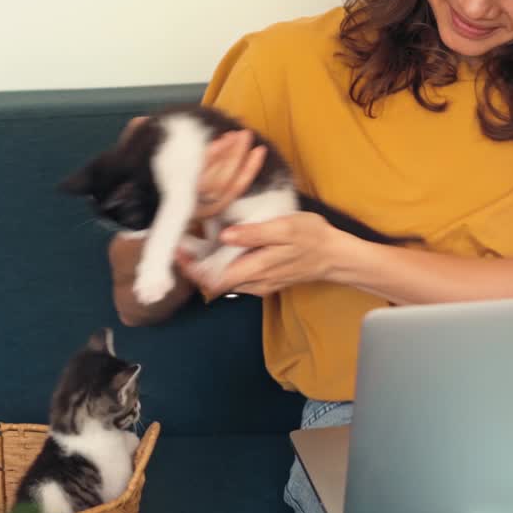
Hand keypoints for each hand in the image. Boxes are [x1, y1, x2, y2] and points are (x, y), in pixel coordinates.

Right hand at [117, 117, 265, 220]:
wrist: (137, 212)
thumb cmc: (135, 181)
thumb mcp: (129, 159)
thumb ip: (133, 139)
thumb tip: (140, 123)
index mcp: (168, 197)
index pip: (195, 181)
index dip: (211, 161)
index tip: (221, 140)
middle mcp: (186, 208)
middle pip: (216, 185)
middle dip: (230, 158)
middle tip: (238, 134)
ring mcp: (201, 210)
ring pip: (227, 189)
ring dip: (240, 162)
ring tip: (245, 137)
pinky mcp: (214, 207)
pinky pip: (235, 192)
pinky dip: (249, 172)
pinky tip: (258, 153)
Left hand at [179, 213, 349, 297]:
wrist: (335, 256)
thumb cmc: (312, 237)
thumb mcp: (286, 228)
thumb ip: (255, 234)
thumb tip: (225, 235)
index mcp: (256, 270)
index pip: (214, 279)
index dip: (193, 269)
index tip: (178, 251)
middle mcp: (254, 283)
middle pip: (215, 282)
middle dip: (195, 266)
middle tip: (180, 245)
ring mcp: (259, 284)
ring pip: (225, 280)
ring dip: (207, 267)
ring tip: (193, 245)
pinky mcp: (264, 280)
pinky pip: (237, 277)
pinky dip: (223, 266)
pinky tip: (218, 249)